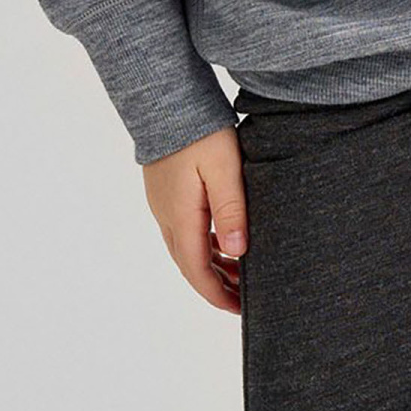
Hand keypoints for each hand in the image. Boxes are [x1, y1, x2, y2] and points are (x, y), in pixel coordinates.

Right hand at [143, 124, 248, 313]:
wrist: (167, 100)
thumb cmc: (200, 132)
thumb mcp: (224, 169)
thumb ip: (230, 210)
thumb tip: (236, 251)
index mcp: (181, 216)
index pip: (198, 271)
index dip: (218, 295)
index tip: (240, 310)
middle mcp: (167, 216)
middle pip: (191, 265)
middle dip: (217, 286)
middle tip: (246, 299)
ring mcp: (164, 205)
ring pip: (187, 249)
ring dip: (212, 266)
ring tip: (242, 274)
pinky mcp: (167, 193)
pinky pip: (185, 230)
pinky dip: (205, 245)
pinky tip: (224, 242)